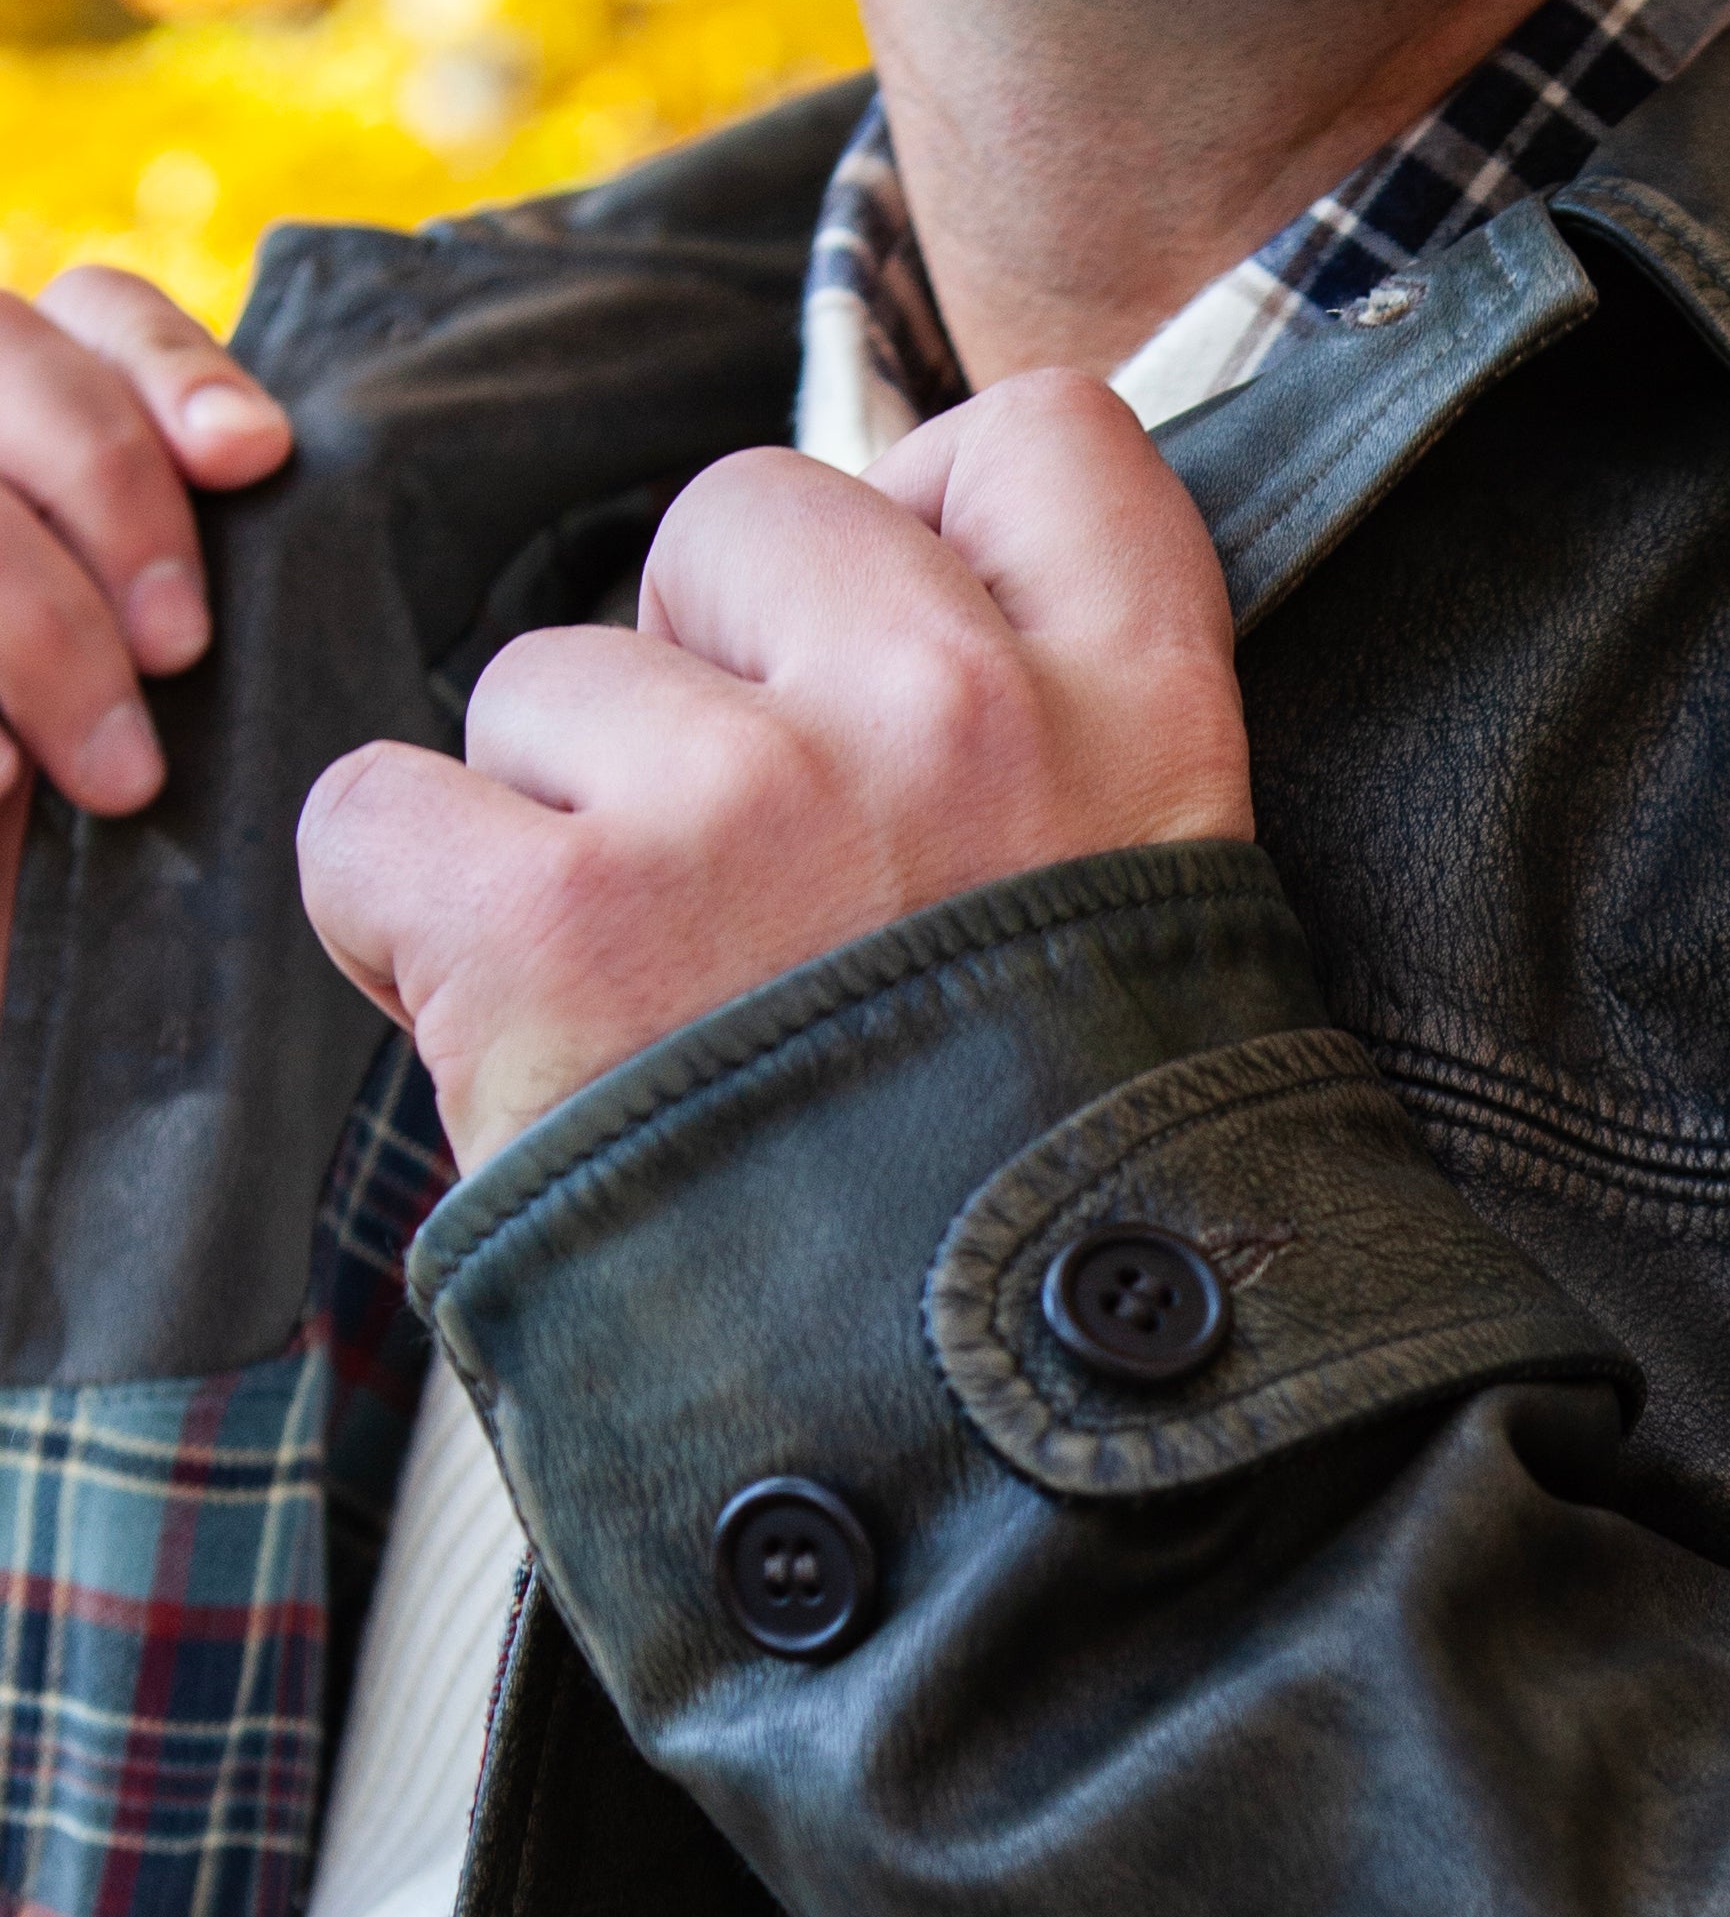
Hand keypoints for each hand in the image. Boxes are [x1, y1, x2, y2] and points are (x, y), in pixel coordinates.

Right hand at [0, 269, 296, 999]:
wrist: (21, 998)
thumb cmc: (105, 858)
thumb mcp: (161, 715)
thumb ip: (186, 606)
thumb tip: (269, 485)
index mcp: (22, 440)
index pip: (88, 312)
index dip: (168, 362)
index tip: (258, 459)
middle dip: (103, 481)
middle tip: (181, 647)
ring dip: (31, 610)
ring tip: (113, 772)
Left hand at [298, 369, 1251, 1170]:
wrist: (1014, 1481)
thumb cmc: (1070, 1225)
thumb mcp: (1161, 948)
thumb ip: (1066, 756)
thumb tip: (892, 624)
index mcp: (1138, 727)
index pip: (1039, 434)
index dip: (941, 512)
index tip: (909, 640)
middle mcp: (951, 720)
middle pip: (751, 510)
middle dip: (715, 663)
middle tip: (761, 868)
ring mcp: (745, 806)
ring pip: (546, 675)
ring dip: (561, 820)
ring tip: (657, 1003)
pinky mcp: (549, 919)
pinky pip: (380, 809)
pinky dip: (409, 927)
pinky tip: (523, 1036)